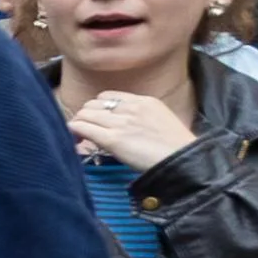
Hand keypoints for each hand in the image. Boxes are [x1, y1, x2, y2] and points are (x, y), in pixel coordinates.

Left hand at [65, 90, 197, 173]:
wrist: (184, 160)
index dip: (98, 108)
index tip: (98, 121)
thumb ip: (139, 117)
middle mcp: (130, 108)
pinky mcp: (113, 139)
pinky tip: (75, 140)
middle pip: (92, 104)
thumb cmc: (176, 147)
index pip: (107, 96)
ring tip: (81, 137)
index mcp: (143, 101)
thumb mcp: (160, 120)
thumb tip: (121, 125)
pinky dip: (74, 131)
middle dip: (86, 116)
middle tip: (86, 131)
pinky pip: (82, 128)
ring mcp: (120, 123)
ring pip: (84, 114)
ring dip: (79, 124)